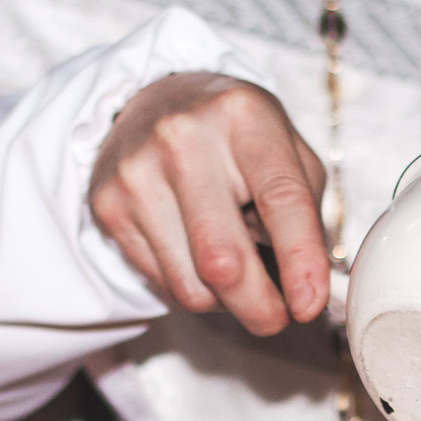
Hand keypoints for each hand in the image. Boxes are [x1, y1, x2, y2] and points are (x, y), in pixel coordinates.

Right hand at [88, 71, 329, 335]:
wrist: (157, 103)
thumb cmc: (236, 136)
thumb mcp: (287, 152)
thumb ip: (308, 216)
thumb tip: (312, 292)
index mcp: (244, 116)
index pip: (281, 201)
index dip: (301, 262)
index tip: (309, 306)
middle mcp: (184, 139)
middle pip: (224, 263)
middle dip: (260, 309)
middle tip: (277, 318)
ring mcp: (138, 173)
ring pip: (192, 287)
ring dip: (225, 301)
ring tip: (235, 269)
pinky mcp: (108, 204)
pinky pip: (163, 284)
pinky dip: (192, 288)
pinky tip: (198, 256)